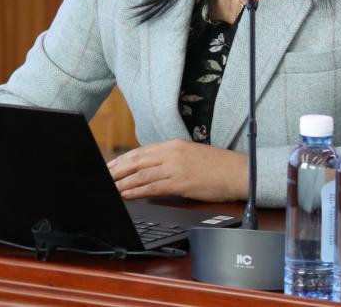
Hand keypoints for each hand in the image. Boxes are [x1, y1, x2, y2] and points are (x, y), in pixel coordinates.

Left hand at [107, 139, 247, 202]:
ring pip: (141, 175)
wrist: (238, 172)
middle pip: (137, 161)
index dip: (122, 159)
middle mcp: (172, 153)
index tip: (109, 165)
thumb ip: (171, 158)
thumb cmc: (217, 166)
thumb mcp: (191, 154)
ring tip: (109, 188)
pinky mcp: (180, 182)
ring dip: (122, 182)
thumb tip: (152, 167)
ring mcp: (176, 167)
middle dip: (116, 170)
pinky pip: (152, 187)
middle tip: (102, 177)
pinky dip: (136, 191)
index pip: (141, 151)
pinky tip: (126, 195)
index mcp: (174, 145)